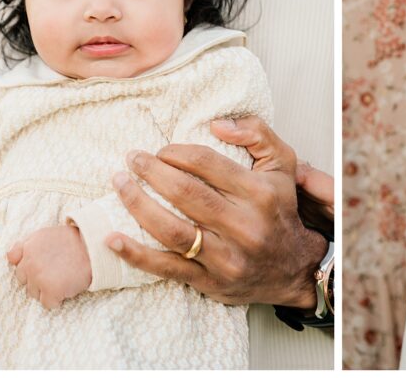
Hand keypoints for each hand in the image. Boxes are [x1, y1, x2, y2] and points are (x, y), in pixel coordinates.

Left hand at [7, 225, 91, 309]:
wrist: (96, 248)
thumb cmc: (74, 242)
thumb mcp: (46, 235)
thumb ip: (25, 245)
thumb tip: (10, 258)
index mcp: (29, 246)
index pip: (16, 264)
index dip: (29, 266)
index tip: (43, 264)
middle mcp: (30, 262)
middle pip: (24, 281)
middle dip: (37, 279)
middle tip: (56, 271)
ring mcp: (39, 277)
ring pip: (34, 294)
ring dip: (46, 290)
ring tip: (62, 278)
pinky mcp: (51, 290)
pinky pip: (47, 304)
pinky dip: (57, 300)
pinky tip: (66, 287)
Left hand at [107, 116, 328, 307]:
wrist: (293, 267)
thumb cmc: (279, 209)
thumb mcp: (282, 164)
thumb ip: (257, 133)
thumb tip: (218, 124)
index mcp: (259, 193)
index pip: (208, 164)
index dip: (178, 153)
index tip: (162, 150)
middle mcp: (244, 226)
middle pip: (187, 194)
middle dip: (152, 172)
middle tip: (132, 159)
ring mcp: (226, 257)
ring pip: (173, 230)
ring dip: (138, 205)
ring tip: (120, 184)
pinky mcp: (210, 281)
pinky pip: (167, 268)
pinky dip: (136, 254)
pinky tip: (112, 238)